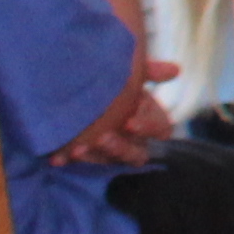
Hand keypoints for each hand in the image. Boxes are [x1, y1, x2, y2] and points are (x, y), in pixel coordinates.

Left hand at [51, 56, 174, 168]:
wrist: (69, 83)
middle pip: (138, 152)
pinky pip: (80, 163)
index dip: (149, 128)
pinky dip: (69, 160)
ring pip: (112, 161)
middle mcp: (132, 138)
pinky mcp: (87, 154)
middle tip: (103, 138)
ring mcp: (110, 149)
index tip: (130, 123)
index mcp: (146, 117)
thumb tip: (175, 70)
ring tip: (78, 149)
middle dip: (121, 148)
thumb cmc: (110, 79)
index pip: (160, 129)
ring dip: (97, 157)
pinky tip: (58, 158)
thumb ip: (149, 71)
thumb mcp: (128, 71)